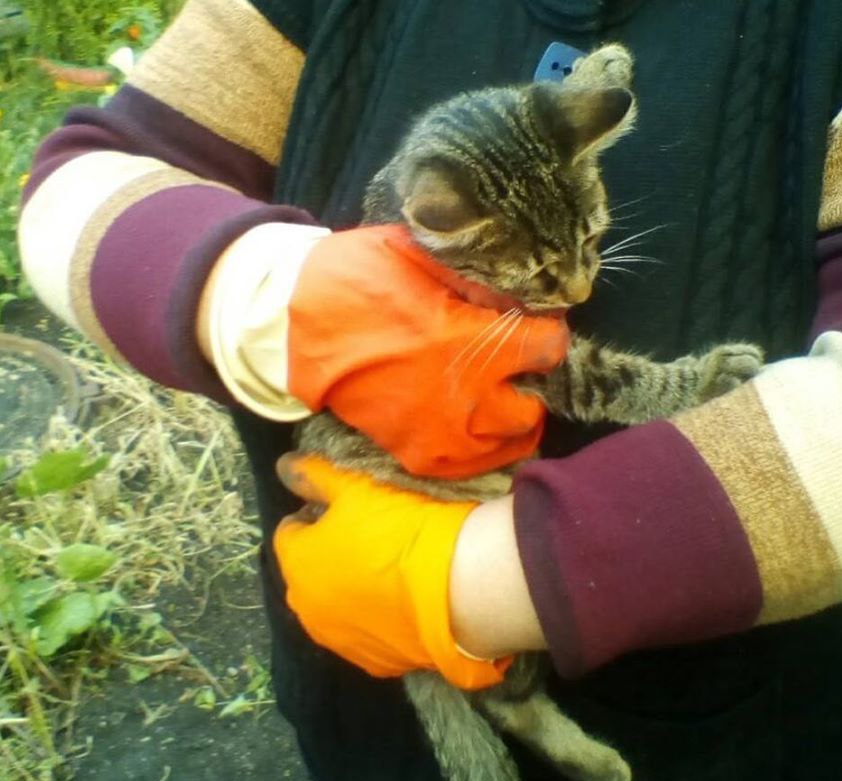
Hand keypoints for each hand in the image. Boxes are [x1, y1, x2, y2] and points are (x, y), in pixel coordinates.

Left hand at [273, 455, 512, 688]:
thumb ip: (314, 477)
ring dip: (348, 593)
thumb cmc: (401, 531)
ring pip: (335, 609)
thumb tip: (282, 467)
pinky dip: (376, 621)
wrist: (457, 590)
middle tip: (368, 542)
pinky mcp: (373, 664)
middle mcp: (306, 608)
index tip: (343, 512)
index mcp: (296, 563)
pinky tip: (401, 605)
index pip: (290, 534)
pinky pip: (367, 635)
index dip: (315, 518)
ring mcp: (339, 641)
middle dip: (327, 559)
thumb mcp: (357, 489)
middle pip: (309, 575)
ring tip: (386, 575)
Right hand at [289, 226, 568, 477]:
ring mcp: (443, 435)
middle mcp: (465, 398)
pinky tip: (477, 421)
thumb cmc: (357, 280)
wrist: (293, 329)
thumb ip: (477, 277)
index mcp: (468, 341)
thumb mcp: (419, 256)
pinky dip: (487, 445)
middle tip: (517, 363)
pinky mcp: (420, 457)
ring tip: (500, 393)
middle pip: (536, 402)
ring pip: (515, 439)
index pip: (548, 347)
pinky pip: (478, 464)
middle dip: (533, 380)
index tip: (537, 324)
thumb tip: (526, 289)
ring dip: (514, 415)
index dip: (547, 332)